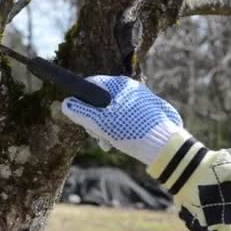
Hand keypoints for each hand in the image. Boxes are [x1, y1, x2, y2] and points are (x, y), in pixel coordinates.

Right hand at [61, 75, 183, 164]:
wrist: (165, 146)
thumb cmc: (131, 131)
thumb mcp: (100, 123)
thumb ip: (80, 112)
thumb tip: (66, 104)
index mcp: (119, 84)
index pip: (91, 84)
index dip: (80, 101)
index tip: (79, 117)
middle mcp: (132, 88)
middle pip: (101, 99)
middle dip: (94, 118)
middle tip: (96, 135)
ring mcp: (142, 99)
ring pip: (114, 111)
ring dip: (106, 127)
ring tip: (109, 143)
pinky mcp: (150, 112)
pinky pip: (127, 117)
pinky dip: (120, 128)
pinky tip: (121, 141)